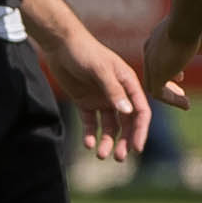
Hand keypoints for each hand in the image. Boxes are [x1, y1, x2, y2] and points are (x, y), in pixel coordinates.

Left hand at [43, 16, 151, 159]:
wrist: (60, 44)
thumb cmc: (85, 52)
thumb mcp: (100, 70)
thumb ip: (113, 90)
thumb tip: (128, 112)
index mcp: (128, 84)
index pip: (140, 111)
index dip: (140, 130)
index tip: (137, 148)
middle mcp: (118, 93)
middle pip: (127, 123)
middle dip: (124, 141)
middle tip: (118, 158)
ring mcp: (102, 98)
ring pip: (110, 126)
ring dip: (107, 141)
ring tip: (101, 155)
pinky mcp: (85, 101)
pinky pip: (91, 122)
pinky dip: (90, 134)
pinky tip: (88, 143)